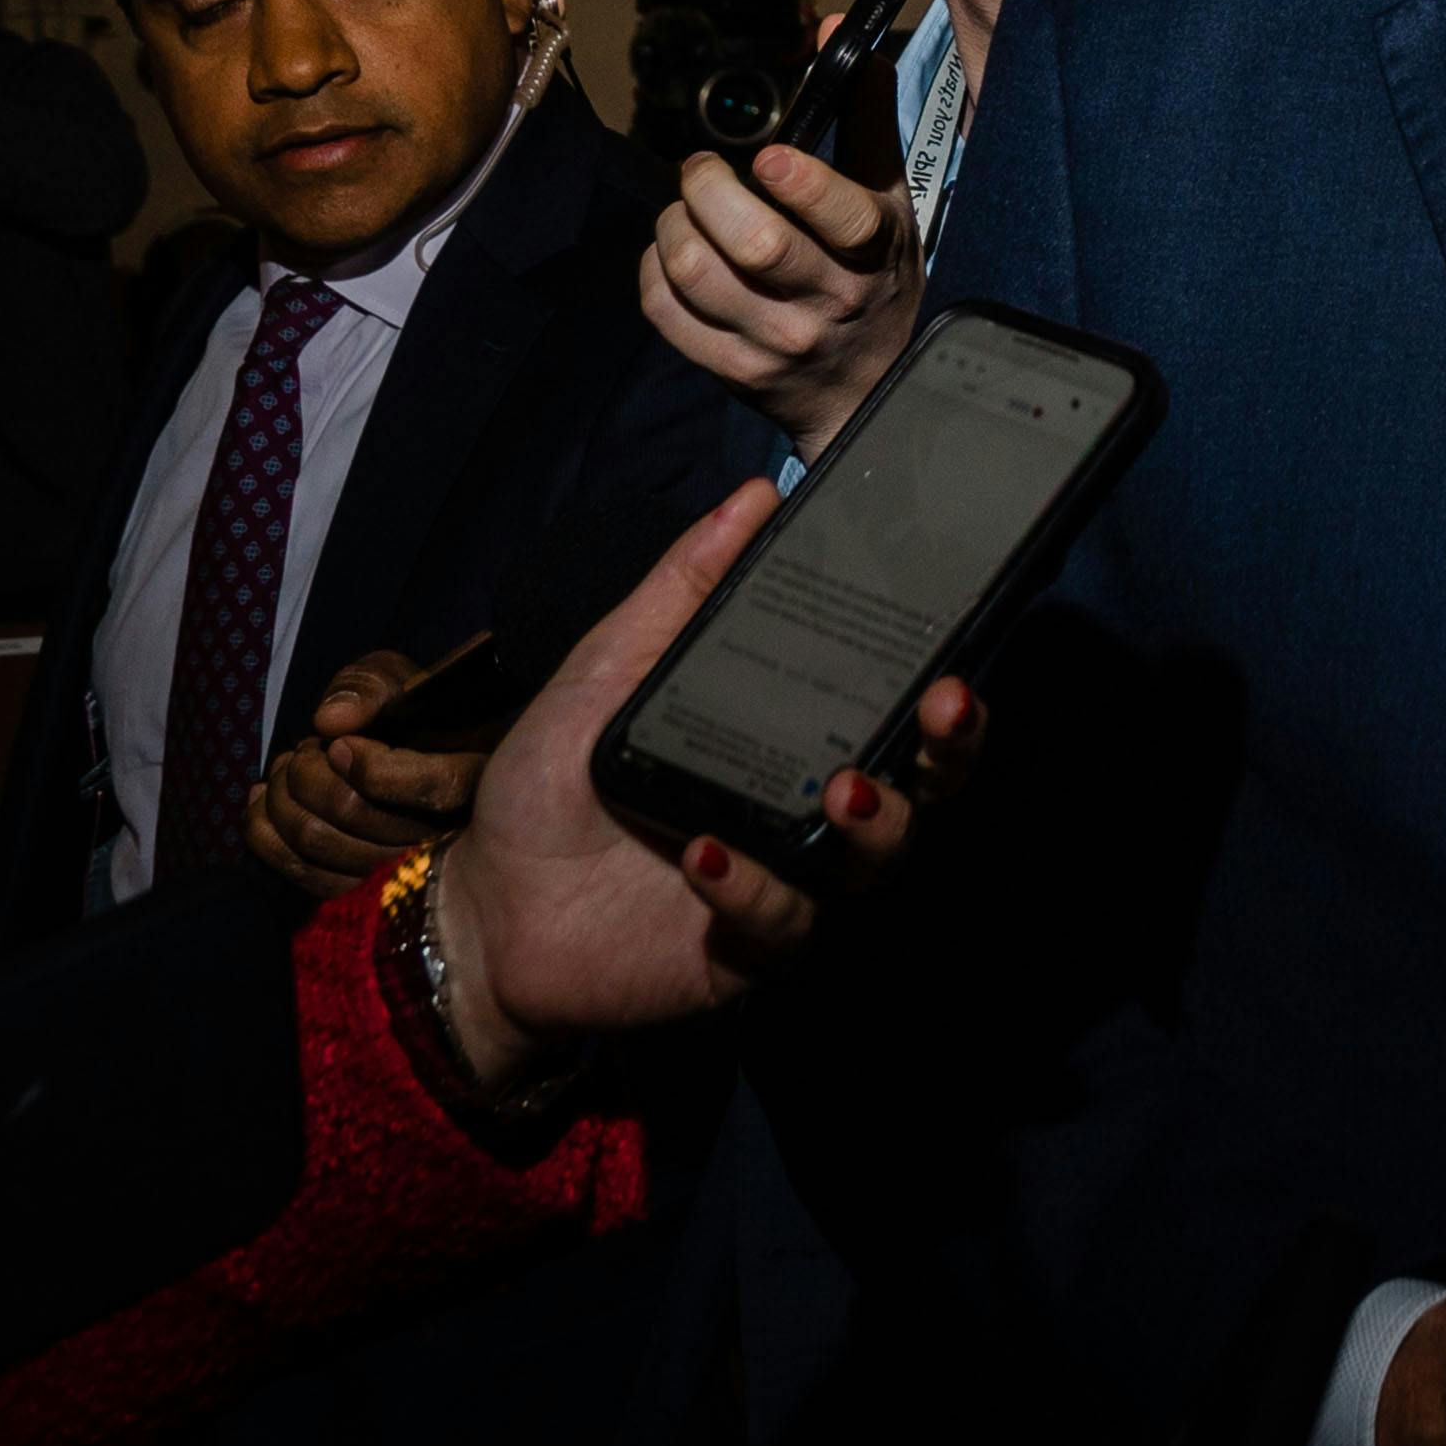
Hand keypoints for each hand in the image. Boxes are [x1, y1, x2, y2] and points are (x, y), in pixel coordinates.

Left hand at [245, 648, 485, 898]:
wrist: (392, 752)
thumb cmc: (399, 709)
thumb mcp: (392, 678)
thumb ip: (368, 688)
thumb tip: (330, 721)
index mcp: (475, 771)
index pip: (436, 787)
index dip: (374, 767)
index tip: (337, 744)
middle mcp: (449, 831)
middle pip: (366, 818)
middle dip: (309, 777)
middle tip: (301, 751)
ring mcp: (405, 870)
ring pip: (330, 850)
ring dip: (285, 803)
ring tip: (284, 772)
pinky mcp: (363, 892)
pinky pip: (311, 880)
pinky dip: (268, 840)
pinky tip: (259, 806)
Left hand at [423, 481, 977, 1067]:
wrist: (487, 905)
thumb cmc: (553, 783)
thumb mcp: (611, 667)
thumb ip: (682, 589)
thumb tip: (757, 494)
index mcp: (792, 737)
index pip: (894, 705)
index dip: (943, 681)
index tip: (957, 642)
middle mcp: (808, 810)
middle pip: (923, 784)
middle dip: (953, 746)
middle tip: (945, 704)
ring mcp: (787, 881)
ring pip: (875, 860)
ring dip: (877, 821)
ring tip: (843, 787)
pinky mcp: (746, 951)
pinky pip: (782, 924)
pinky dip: (754, 889)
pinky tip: (710, 857)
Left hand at [640, 136, 919, 454]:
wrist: (866, 386)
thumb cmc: (875, 275)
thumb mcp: (890, 199)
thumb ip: (864, 113)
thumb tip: (833, 31)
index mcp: (874, 251)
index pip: (844, 219)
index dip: (802, 184)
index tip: (769, 158)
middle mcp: (828, 300)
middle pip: (755, 243)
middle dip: (709, 189)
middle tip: (702, 170)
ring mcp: (777, 341)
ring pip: (698, 273)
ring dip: (674, 224)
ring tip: (685, 210)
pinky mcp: (734, 369)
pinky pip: (667, 313)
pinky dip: (655, 270)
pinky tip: (673, 254)